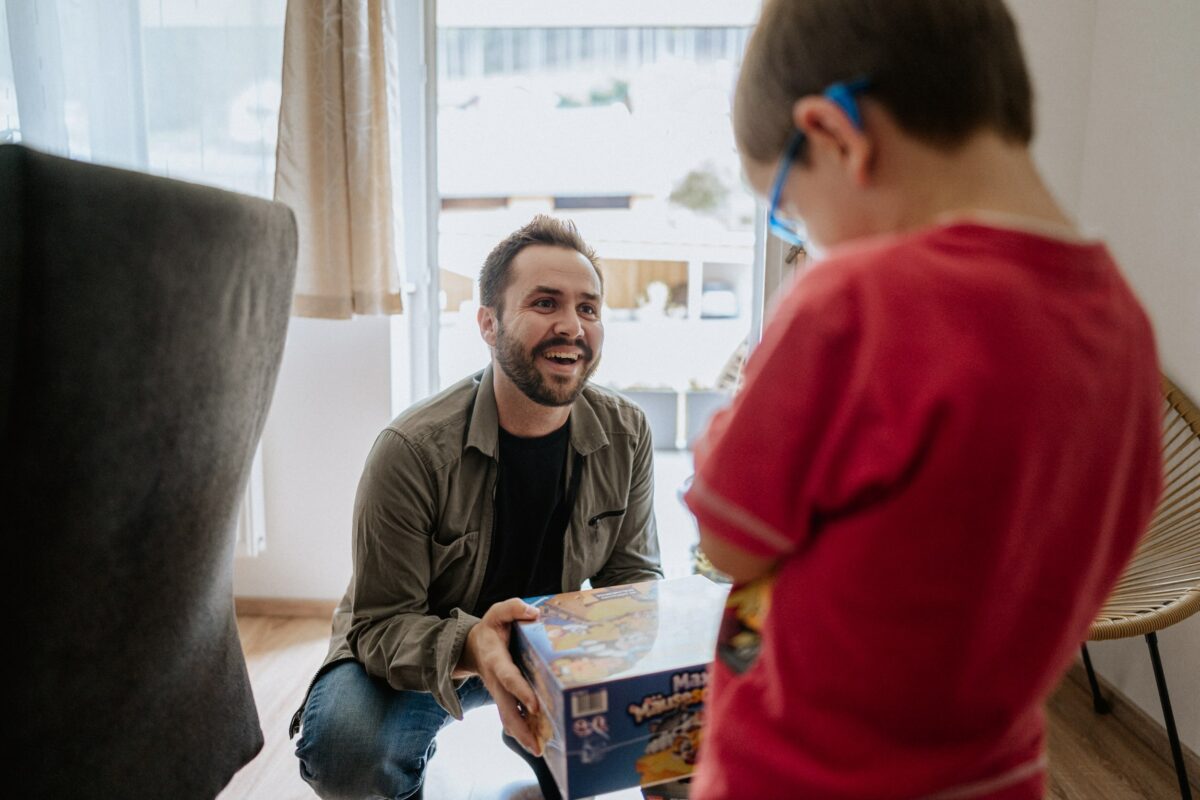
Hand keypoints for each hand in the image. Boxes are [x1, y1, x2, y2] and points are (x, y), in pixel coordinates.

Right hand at [457, 598, 542, 754]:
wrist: (470, 646)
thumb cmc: (491, 628)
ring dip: (522, 736)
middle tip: (537, 746)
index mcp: (495, 660)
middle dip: (521, 729)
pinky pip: (512, 717)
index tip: (534, 705)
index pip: (509, 677)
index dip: (520, 691)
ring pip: (507, 719)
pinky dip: (523, 731)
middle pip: (506, 710)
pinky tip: (539, 741)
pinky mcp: (504, 698)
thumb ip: (513, 608)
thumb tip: (534, 613)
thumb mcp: (498, 612)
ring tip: (541, 751)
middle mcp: (496, 681)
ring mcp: (499, 692)